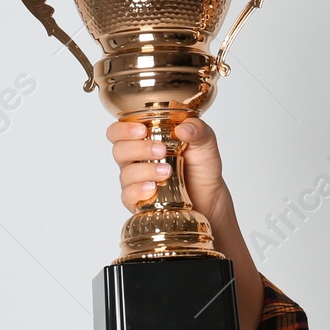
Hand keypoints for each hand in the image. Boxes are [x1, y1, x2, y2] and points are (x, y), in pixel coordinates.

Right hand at [107, 117, 231, 221]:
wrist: (211, 196)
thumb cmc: (201, 167)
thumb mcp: (205, 142)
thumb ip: (198, 130)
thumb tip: (183, 128)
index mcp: (144, 140)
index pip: (118, 131)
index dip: (123, 129)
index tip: (142, 130)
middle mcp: (135, 159)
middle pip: (119, 150)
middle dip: (139, 148)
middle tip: (162, 150)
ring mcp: (135, 181)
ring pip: (126, 173)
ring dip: (145, 170)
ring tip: (167, 171)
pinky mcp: (138, 200)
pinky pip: (128, 196)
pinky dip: (139, 191)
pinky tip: (153, 188)